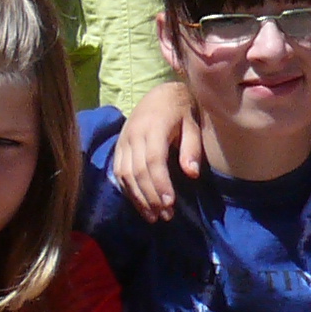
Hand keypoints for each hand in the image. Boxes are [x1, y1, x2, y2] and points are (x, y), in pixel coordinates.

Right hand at [108, 76, 206, 220]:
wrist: (159, 94)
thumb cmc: (181, 110)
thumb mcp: (192, 125)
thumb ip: (192, 148)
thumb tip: (192, 174)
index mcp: (154, 127)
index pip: (153, 160)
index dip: (160, 183)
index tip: (170, 203)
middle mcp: (134, 135)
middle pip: (138, 171)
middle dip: (151, 196)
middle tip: (165, 216)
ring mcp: (123, 141)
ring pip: (125, 174)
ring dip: (139, 198)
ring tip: (154, 217)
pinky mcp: (118, 147)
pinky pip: (119, 173)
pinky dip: (129, 191)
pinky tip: (141, 205)